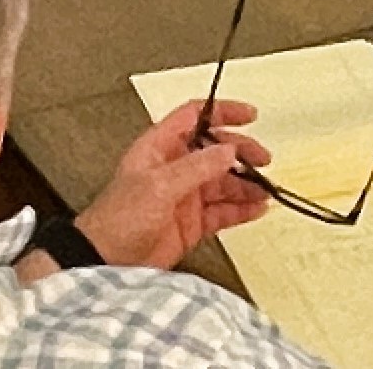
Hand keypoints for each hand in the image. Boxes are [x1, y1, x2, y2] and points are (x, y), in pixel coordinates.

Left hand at [74, 100, 272, 271]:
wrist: (107, 260)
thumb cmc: (118, 218)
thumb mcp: (158, 185)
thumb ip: (196, 167)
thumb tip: (227, 150)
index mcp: (160, 147)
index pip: (195, 117)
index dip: (222, 112)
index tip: (249, 115)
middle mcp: (174, 168)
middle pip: (215, 151)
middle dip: (240, 153)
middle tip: (262, 159)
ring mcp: (184, 196)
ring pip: (222, 183)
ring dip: (245, 184)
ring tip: (265, 188)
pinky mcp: (190, 223)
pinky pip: (222, 212)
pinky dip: (240, 209)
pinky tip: (256, 209)